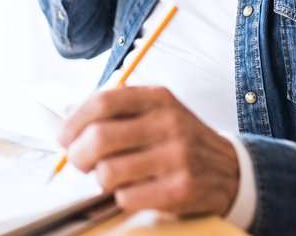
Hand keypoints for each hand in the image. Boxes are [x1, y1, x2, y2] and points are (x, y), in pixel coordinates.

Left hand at [58, 86, 239, 215]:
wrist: (231, 170)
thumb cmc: (179, 140)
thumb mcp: (157, 112)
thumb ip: (118, 111)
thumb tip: (66, 120)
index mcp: (158, 98)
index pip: (102, 102)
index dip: (74, 121)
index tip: (64, 137)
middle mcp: (169, 123)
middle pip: (100, 138)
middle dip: (78, 156)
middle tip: (80, 163)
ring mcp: (177, 156)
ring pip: (109, 172)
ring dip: (99, 180)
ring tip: (108, 178)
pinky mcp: (181, 189)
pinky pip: (127, 197)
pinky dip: (120, 197)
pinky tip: (132, 191)